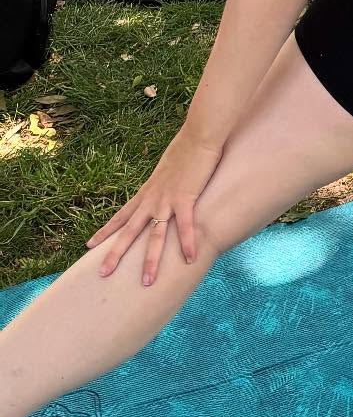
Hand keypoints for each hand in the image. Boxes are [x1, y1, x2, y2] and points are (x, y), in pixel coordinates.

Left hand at [87, 128, 222, 284]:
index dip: (104, 231)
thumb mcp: (168, 167)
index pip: (120, 215)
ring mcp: (168, 200)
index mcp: (147, 192)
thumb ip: (165, 180)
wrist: (199, 134)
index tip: (88, 246)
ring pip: (155, 236)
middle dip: (115, 254)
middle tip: (102, 274)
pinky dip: (187, 243)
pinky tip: (190, 258)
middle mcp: (152, 199)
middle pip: (129, 231)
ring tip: (147, 282)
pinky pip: (186, 226)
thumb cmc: (187, 146)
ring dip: (151, 260)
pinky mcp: (187, 198)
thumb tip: (167, 183)